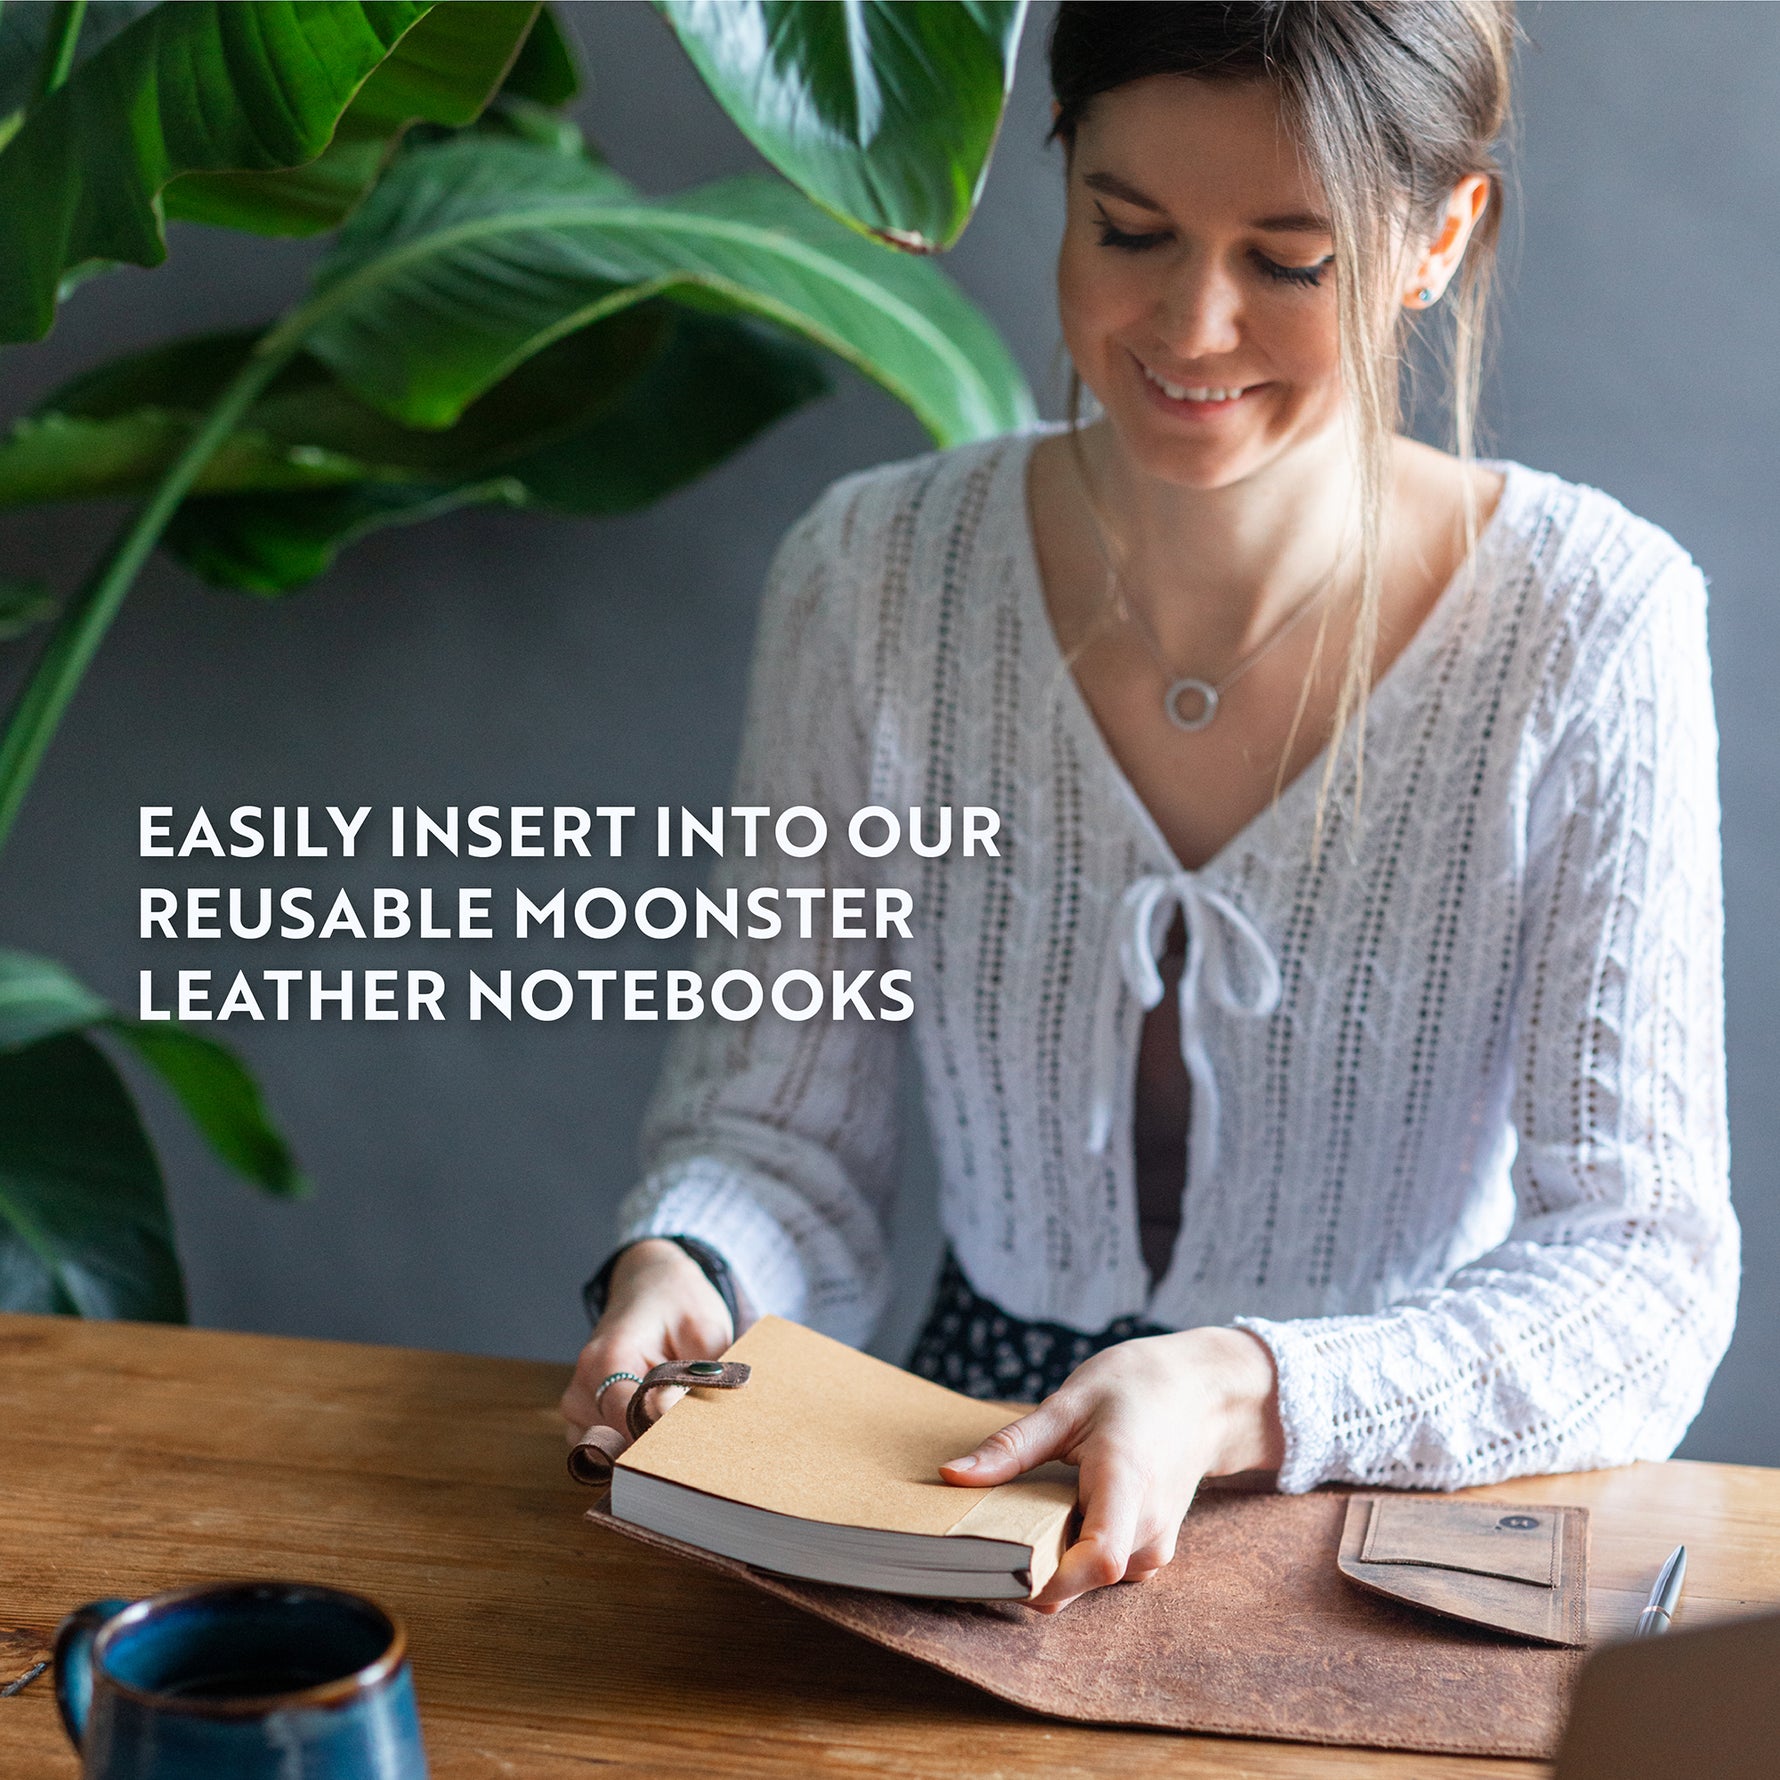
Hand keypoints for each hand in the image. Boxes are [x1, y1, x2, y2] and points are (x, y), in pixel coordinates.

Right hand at [560, 1239, 735, 1444]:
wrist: (651, 1285)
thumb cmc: (679, 1304)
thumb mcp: (703, 1330)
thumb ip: (695, 1377)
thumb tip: (685, 1424)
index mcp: (607, 1358)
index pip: (626, 1421)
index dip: (662, 1439)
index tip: (695, 1445)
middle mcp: (582, 1386)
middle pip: (614, 1444)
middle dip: (654, 1451)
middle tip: (694, 1440)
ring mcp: (577, 1405)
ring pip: (609, 1454)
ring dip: (642, 1451)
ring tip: (678, 1426)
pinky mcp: (583, 1417)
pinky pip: (606, 1451)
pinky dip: (632, 1449)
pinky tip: (660, 1429)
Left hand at [937, 1327, 1283, 1612]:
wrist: (1203, 1394)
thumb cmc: (1135, 1389)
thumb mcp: (1068, 1403)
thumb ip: (1012, 1446)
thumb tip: (951, 1476)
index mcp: (1128, 1482)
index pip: (1100, 1559)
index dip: (1049, 1578)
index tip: (999, 1567)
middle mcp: (1149, 1527)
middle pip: (1081, 1577)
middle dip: (1030, 1567)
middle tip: (984, 1532)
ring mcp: (1155, 1546)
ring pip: (1087, 1580)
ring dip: (1051, 1557)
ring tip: (1030, 1506)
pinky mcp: (1151, 1553)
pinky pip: (1100, 1570)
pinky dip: (1072, 1551)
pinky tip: (1060, 1510)